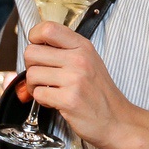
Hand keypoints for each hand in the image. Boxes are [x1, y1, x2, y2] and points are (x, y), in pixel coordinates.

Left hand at [22, 22, 140, 148]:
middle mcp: (79, 60)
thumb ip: (65, 50)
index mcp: (83, 46)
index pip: (48, 28)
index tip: (37, 47)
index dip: (34, 37)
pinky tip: (54, 101)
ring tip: (48, 90)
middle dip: (30, 67)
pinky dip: (42, 100)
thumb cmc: (99, 93)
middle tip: (42, 75)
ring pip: (32, 75)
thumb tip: (35, 45)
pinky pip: (38, 94)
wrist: (117, 120)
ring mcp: (74, 79)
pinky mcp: (69, 100)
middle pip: (32, 52)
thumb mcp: (89, 61)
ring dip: (34, 86)